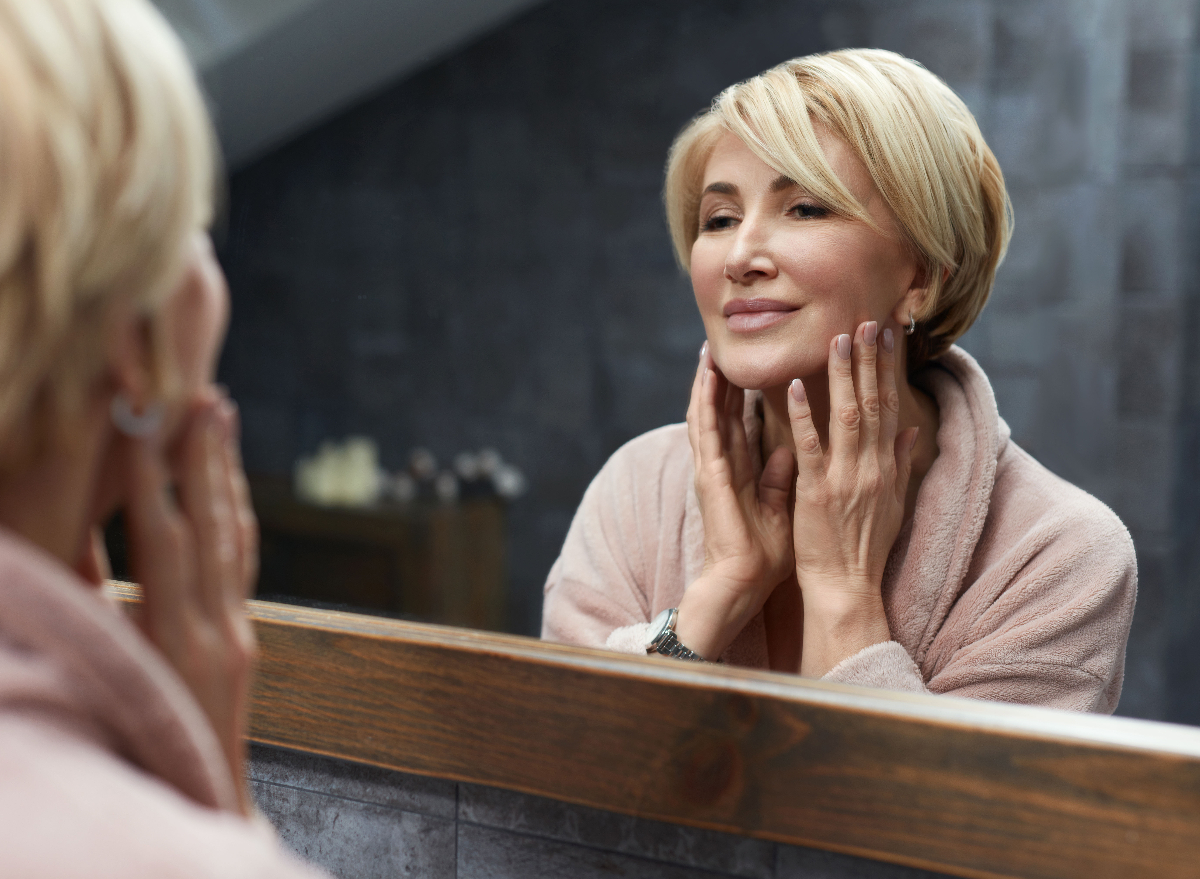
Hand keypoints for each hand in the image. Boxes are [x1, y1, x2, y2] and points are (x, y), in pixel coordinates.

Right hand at [124, 387, 258, 815]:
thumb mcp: (107, 684)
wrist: (203, 809)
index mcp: (176, 642)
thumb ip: (90, 615)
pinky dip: (234, 513)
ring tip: (220, 412)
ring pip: (234, 537)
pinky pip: (243, 562)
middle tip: (197, 390)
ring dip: (225, 471)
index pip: (164, 542)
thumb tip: (63, 551)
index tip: (138, 420)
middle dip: (202, 456)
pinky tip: (227, 481)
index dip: (151, 480)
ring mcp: (239, 634)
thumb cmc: (135, 755)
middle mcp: (219, 632)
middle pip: (211, 526)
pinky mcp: (246, 640)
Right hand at [675, 343, 796, 659]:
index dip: (741, 393)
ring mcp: (712, 467)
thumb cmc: (763, 553)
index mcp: (740, 471)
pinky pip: (706, 431)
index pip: (740, 422)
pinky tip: (707, 379)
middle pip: (721, 411)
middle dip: (720, 379)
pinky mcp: (709, 474)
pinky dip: (706, 403)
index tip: (745, 364)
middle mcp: (723, 464)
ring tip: (708, 351)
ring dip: (706, 382)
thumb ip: (781, 479)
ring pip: (707, 414)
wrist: (745, 581)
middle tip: (719, 345)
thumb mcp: (781, 507)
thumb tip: (791, 451)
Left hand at [787, 322, 917, 675]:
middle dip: (869, 360)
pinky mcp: (817, 492)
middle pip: (873, 402)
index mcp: (887, 467)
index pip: (890, 407)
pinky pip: (809, 447)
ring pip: (846, 416)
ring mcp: (846, 478)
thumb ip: (901, 462)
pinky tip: (792, 388)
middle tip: (866, 320)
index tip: (887, 336)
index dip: (888, 369)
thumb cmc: (866, 549)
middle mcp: (872, 467)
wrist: (848, 588)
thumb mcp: (894, 504)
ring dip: (842, 376)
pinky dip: (802, 416)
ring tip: (837, 339)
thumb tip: (914, 428)